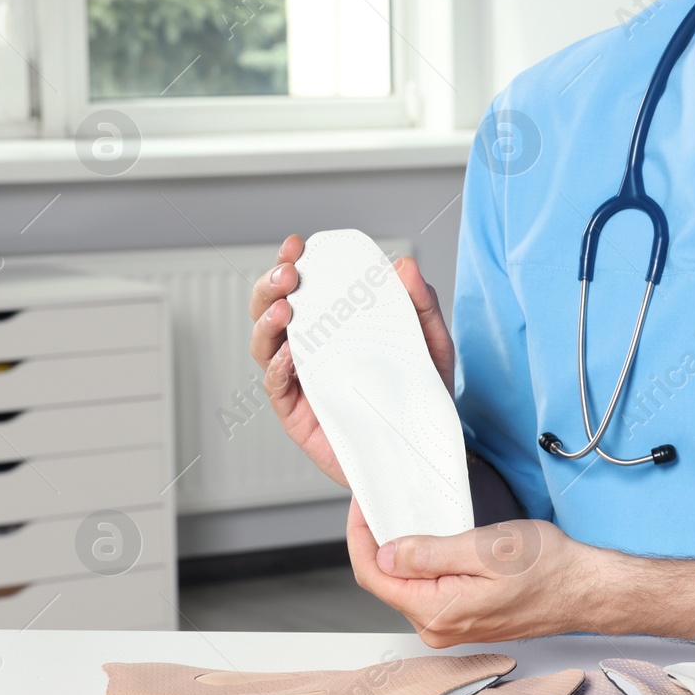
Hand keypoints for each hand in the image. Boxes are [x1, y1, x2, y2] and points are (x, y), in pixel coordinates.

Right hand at [248, 234, 457, 488]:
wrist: (422, 450)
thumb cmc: (420, 395)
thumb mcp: (429, 344)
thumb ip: (420, 305)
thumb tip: (404, 266)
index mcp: (334, 328)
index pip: (302, 290)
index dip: (290, 264)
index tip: (296, 245)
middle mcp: (310, 351)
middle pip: (270, 312)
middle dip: (270, 287)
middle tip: (288, 274)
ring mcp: (300, 382)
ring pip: (265, 346)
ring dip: (267, 322)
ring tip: (285, 309)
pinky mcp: (297, 415)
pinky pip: (277, 387)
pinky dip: (278, 367)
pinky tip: (289, 354)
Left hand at [346, 498, 601, 646]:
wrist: (584, 589)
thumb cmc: (548, 569)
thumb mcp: (487, 549)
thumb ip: (430, 554)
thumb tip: (386, 553)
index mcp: (437, 612)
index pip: (374, 576)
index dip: (361, 538)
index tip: (363, 507)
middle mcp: (438, 628)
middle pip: (387, 582)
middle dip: (380, 543)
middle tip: (385, 505)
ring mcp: (450, 627)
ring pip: (408, 586)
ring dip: (404, 553)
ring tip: (412, 520)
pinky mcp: (463, 620)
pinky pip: (429, 591)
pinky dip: (424, 565)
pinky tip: (437, 543)